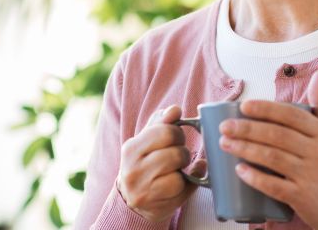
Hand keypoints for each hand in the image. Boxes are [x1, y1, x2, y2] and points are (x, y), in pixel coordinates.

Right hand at [117, 105, 206, 221]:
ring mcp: (143, 191)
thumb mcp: (147, 140)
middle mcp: (133, 170)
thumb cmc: (144, 163)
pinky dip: (185, 185)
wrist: (131, 198)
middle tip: (178, 156)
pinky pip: (182, 190)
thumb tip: (175, 110)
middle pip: (176, 154)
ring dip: (184, 170)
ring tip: (176, 170)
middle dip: (183, 153)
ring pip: (179, 174)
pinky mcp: (155, 207)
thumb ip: (162, 123)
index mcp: (131, 148)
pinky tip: (177, 183)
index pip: (165, 132)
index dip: (177, 134)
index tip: (175, 139)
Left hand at [219, 70, 317, 228]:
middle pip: (277, 136)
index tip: (243, 106)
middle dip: (247, 129)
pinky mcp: (301, 197)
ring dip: (245, 150)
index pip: (292, 116)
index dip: (266, 109)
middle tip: (224, 127)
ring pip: (273, 159)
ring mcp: (310, 176)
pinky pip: (274, 186)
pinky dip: (255, 178)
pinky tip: (239, 170)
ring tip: (224, 144)